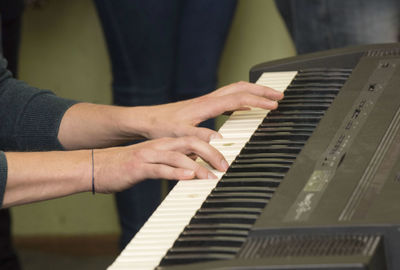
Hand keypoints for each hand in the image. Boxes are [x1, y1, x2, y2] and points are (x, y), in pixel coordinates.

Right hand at [94, 136, 228, 192]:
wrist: (96, 165)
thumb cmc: (127, 165)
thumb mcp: (153, 160)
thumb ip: (173, 161)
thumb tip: (194, 167)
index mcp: (164, 143)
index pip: (192, 138)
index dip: (211, 142)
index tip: (228, 150)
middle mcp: (159, 146)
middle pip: (190, 143)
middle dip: (210, 153)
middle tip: (225, 166)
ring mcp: (148, 156)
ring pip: (177, 156)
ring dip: (196, 166)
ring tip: (211, 177)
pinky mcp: (138, 168)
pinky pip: (159, 169)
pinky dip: (175, 173)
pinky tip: (187, 178)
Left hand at [131, 81, 282, 141]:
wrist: (146, 120)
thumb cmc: (161, 126)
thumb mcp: (180, 135)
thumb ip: (200, 137)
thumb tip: (220, 140)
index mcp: (206, 105)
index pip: (239, 98)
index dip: (258, 101)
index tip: (274, 105)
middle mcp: (208, 99)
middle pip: (241, 88)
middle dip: (262, 90)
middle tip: (279, 95)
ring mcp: (206, 101)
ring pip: (235, 90)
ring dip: (253, 92)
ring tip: (268, 97)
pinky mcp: (203, 105)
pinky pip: (228, 97)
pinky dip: (242, 99)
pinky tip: (245, 106)